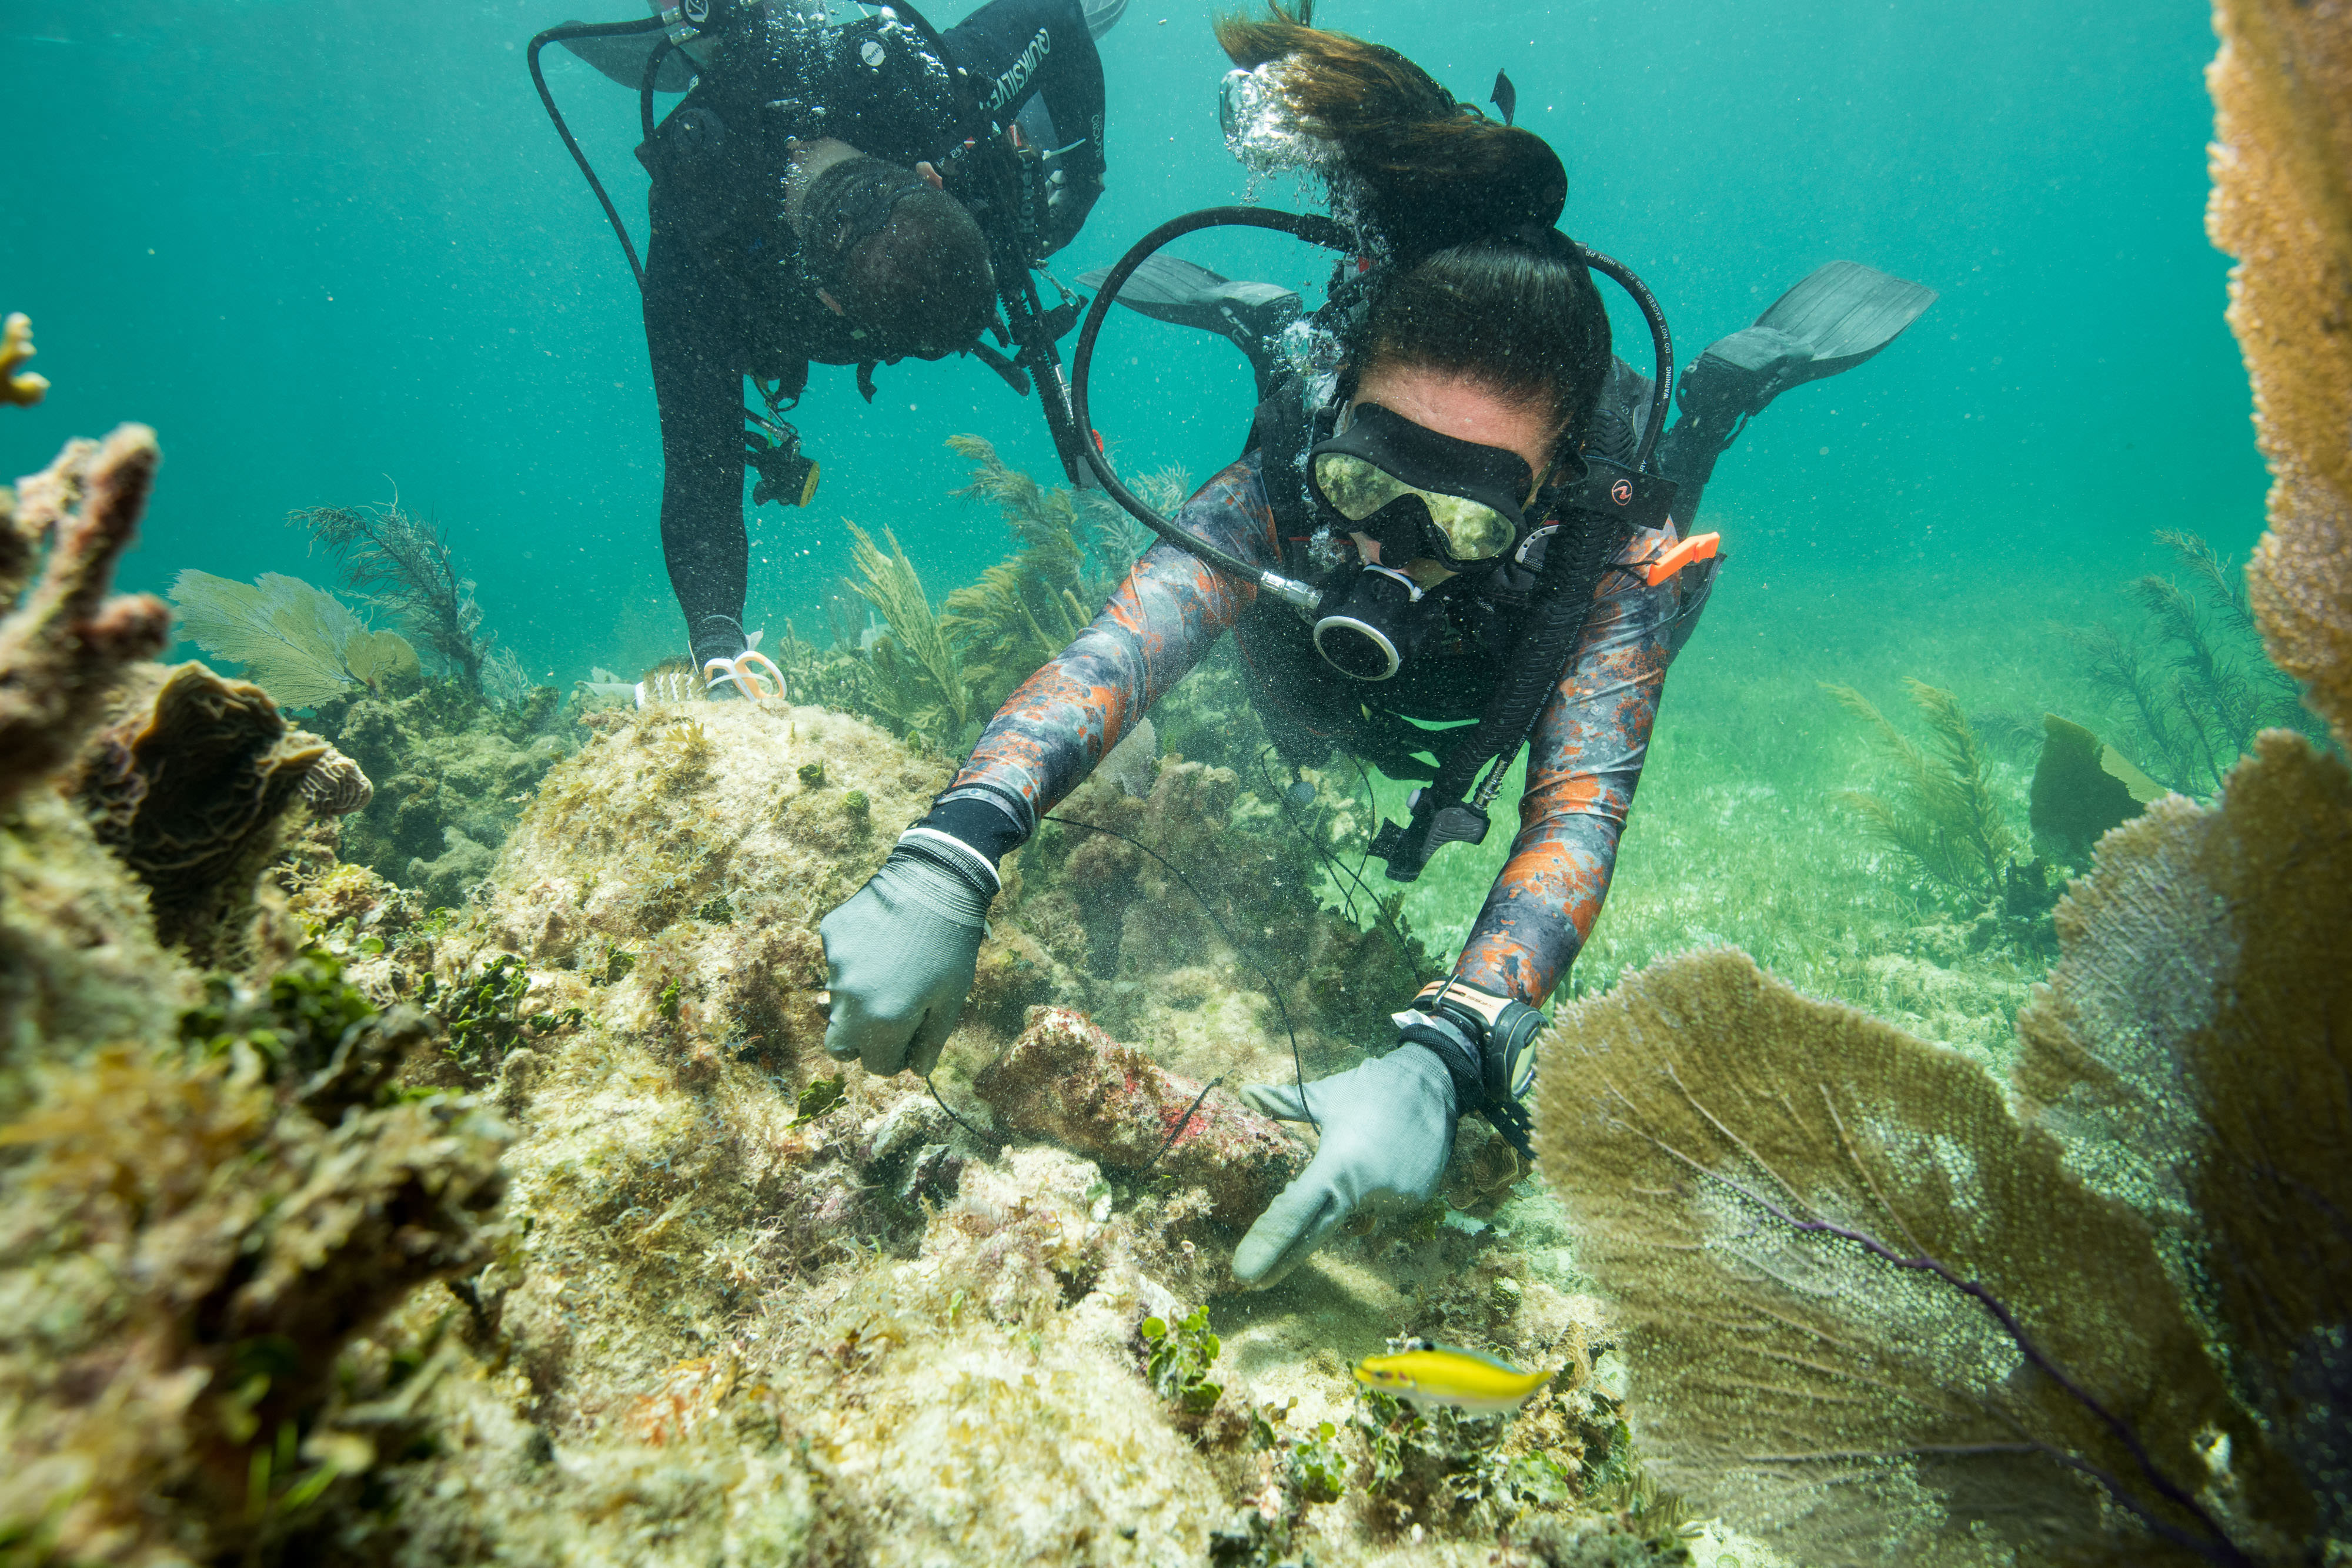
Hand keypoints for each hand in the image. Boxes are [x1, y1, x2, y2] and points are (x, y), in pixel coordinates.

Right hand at [818, 834, 994, 1076]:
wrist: (936, 880)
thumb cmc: (952, 945)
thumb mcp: (952, 1000)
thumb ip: (930, 1042)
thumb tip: (916, 1071)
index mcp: (883, 1023)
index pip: (875, 1066)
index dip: (894, 1059)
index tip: (908, 1042)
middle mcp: (850, 1000)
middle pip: (840, 1045)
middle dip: (862, 1042)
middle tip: (889, 1019)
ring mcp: (835, 966)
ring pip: (838, 1001)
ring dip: (860, 997)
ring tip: (893, 967)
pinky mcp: (829, 936)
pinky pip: (837, 962)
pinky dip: (855, 960)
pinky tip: (881, 939)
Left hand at [1232, 1046, 1457, 1288]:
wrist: (1434, 1084)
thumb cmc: (1371, 1089)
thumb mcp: (1324, 1096)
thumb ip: (1283, 1103)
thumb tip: (1246, 1094)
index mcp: (1338, 1165)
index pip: (1295, 1213)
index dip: (1267, 1243)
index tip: (1242, 1272)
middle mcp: (1366, 1191)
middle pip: (1315, 1233)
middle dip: (1281, 1258)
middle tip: (1246, 1278)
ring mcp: (1394, 1200)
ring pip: (1351, 1213)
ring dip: (1340, 1202)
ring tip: (1357, 1158)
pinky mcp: (1415, 1200)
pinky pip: (1379, 1205)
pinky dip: (1369, 1193)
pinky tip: (1378, 1163)